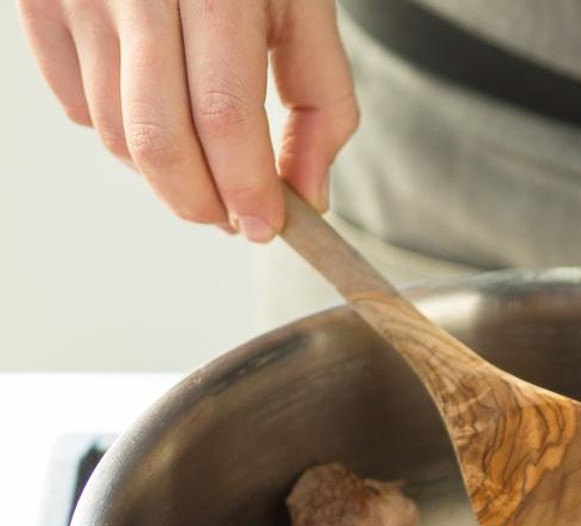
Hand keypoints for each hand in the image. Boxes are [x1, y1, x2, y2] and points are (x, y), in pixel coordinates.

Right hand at [17, 0, 358, 240]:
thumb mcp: (303, 10)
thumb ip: (322, 104)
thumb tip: (308, 200)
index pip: (224, 116)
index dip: (246, 189)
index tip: (266, 228)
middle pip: (158, 139)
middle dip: (201, 203)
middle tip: (233, 218)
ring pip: (115, 135)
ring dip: (166, 174)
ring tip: (204, 158)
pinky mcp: (38, 3)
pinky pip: (77, 108)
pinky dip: (120, 134)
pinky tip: (157, 107)